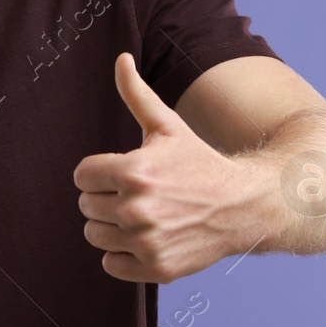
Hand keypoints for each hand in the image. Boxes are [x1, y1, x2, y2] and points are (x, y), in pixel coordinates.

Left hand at [73, 52, 259, 282]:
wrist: (244, 206)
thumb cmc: (199, 162)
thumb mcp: (167, 126)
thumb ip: (136, 94)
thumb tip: (120, 58)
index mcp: (134, 171)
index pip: (81, 176)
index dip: (99, 173)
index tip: (123, 173)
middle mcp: (138, 208)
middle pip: (86, 206)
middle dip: (106, 198)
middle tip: (137, 194)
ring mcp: (148, 241)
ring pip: (95, 236)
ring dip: (112, 227)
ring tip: (142, 215)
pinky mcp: (157, 268)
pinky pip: (111, 264)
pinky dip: (123, 255)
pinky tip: (147, 238)